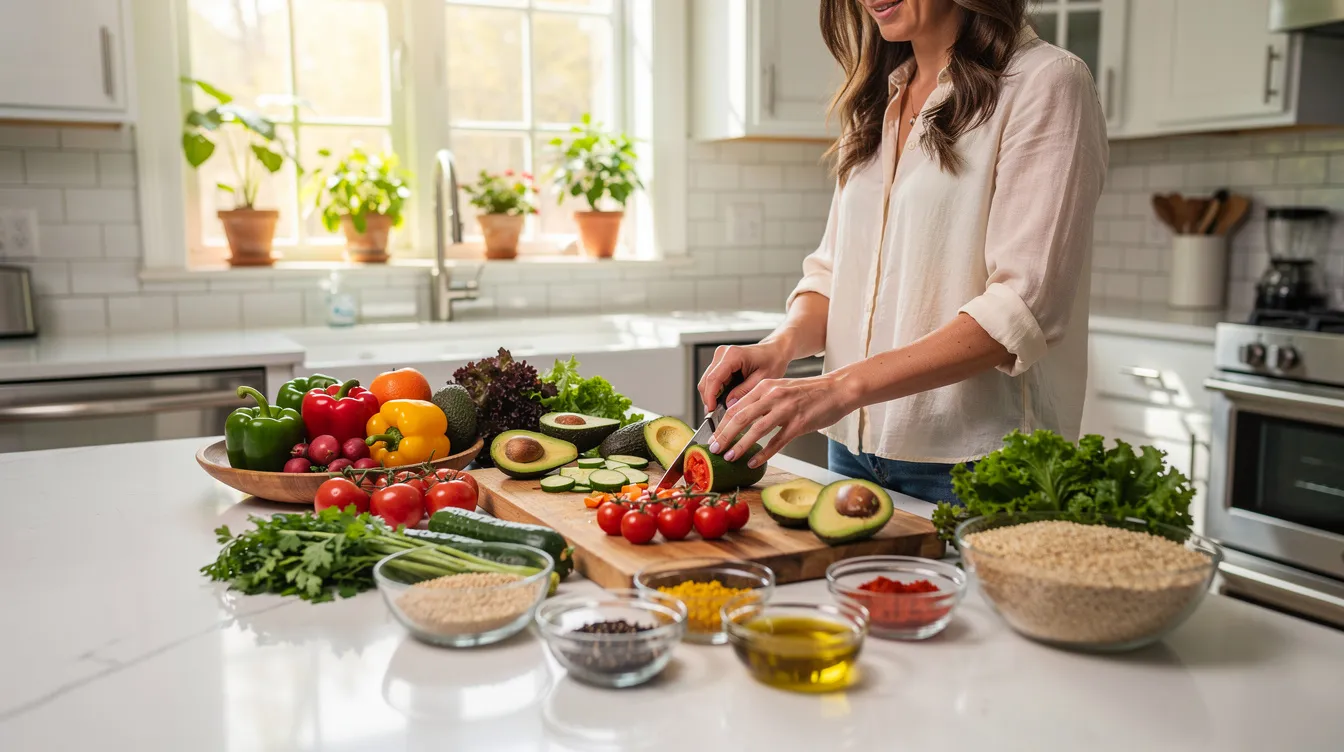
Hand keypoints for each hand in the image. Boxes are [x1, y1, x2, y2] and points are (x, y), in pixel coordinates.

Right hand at [697, 341, 792, 412]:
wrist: (774, 351)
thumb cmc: (772, 360)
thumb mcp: (762, 379)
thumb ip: (744, 391)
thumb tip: (729, 404)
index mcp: (733, 355)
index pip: (714, 378)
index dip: (710, 396)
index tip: (711, 410)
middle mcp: (723, 353)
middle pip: (707, 380)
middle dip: (709, 398)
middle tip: (717, 413)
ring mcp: (720, 356)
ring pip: (707, 380)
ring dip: (712, 395)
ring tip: (722, 407)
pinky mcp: (720, 361)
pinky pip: (712, 379)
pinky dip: (715, 390)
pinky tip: (724, 398)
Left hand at [708, 373, 857, 468]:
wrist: (838, 389)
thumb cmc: (809, 392)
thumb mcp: (780, 388)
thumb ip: (761, 400)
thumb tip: (740, 418)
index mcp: (765, 386)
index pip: (735, 406)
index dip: (721, 424)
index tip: (713, 437)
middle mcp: (773, 396)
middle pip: (740, 418)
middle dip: (724, 436)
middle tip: (714, 449)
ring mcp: (786, 410)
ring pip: (756, 430)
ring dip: (740, 446)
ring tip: (729, 457)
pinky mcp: (799, 424)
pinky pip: (776, 442)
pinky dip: (763, 454)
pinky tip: (754, 462)